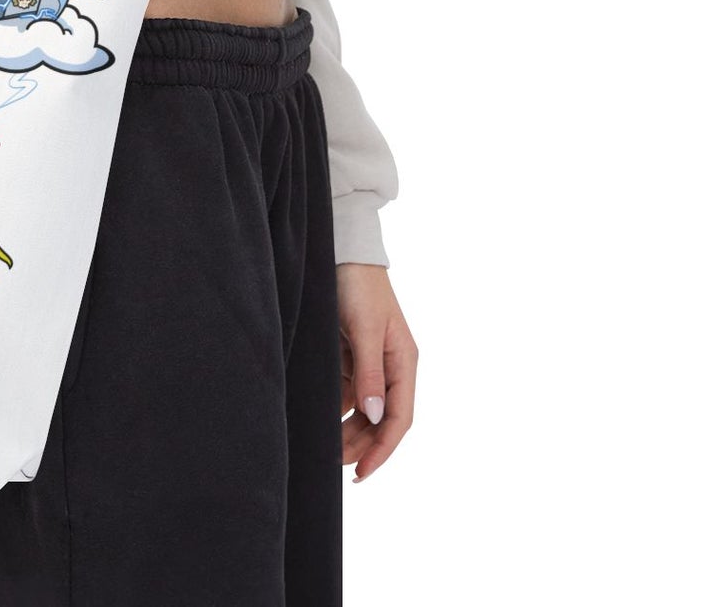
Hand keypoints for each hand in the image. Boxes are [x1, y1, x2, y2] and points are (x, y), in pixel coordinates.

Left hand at [338, 263, 416, 480]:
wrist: (341, 251)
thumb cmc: (359, 285)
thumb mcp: (366, 329)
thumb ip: (370, 372)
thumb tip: (375, 416)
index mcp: (403, 362)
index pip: (399, 417)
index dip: (383, 448)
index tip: (362, 471)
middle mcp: (390, 366)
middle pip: (380, 418)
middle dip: (361, 443)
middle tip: (335, 463)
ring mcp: (369, 361)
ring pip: (362, 408)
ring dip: (347, 429)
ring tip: (326, 447)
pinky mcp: (350, 354)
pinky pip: (345, 390)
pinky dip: (335, 407)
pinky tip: (319, 417)